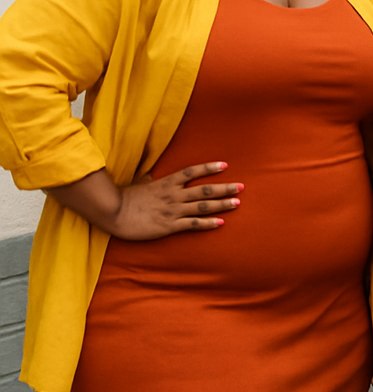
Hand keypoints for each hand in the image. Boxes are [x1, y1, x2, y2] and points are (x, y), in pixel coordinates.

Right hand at [111, 162, 241, 239]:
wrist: (112, 213)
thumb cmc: (124, 198)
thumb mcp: (139, 183)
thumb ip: (151, 179)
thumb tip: (152, 175)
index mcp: (167, 183)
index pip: (192, 172)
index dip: (209, 168)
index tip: (224, 165)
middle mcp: (174, 195)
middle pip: (205, 189)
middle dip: (225, 188)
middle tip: (241, 187)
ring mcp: (173, 210)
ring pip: (203, 206)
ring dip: (221, 204)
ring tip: (237, 203)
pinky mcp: (169, 226)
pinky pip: (192, 224)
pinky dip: (207, 223)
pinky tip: (220, 222)